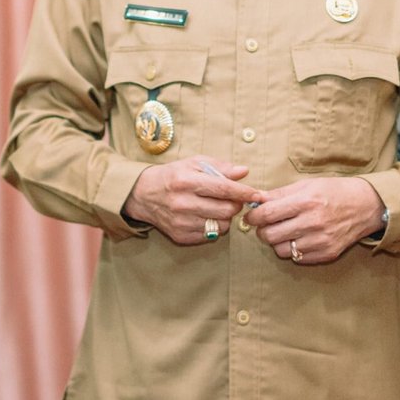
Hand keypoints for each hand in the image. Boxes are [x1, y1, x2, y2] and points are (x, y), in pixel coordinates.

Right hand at [121, 158, 258, 244]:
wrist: (143, 195)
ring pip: (221, 225)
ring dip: (225, 217)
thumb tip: (243, 172)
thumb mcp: (194, 163)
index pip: (223, 188)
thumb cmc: (173, 176)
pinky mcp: (180, 236)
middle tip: (232, 199)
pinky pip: (210, 236)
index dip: (243, 192)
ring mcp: (181, 222)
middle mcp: (182, 203)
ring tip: (216, 208)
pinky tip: (205, 217)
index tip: (257, 194)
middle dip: (235, 205)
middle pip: (226, 210)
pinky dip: (214, 227)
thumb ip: (220, 166)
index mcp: (186, 181)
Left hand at [246, 178, 384, 263]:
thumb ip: (280, 194)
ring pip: (280, 250)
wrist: (366, 206)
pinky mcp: (327, 254)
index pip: (267, 214)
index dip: (253, 216)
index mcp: (306, 202)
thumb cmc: (334, 191)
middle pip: (270, 235)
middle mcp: (313, 223)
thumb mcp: (307, 185)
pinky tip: (299, 238)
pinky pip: (297, 257)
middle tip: (266, 225)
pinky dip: (292, 249)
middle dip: (262, 230)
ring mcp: (321, 241)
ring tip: (284, 231)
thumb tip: (255, 199)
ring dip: (277, 241)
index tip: (252, 216)